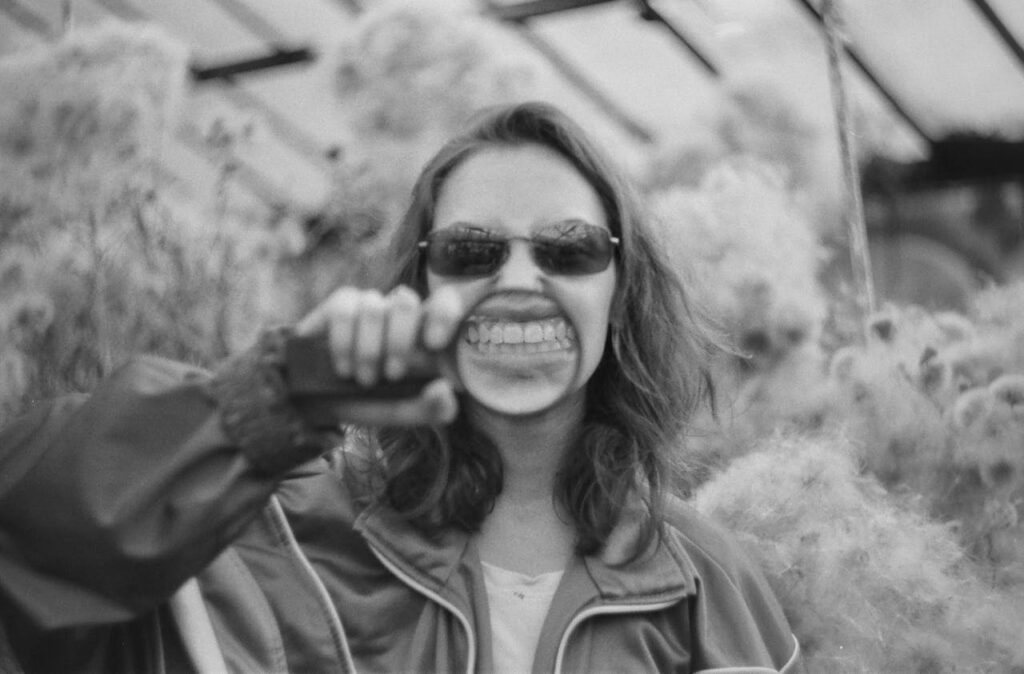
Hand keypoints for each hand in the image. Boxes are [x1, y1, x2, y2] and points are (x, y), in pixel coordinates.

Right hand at [293, 285, 462, 425]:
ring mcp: (368, 304)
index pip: (446, 300)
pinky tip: (342, 366)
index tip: (434, 344)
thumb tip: (445, 389)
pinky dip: (342, 342)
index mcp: (423, 331)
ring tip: (362, 379)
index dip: (444, 313)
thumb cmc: (370, 401)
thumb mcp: (404, 412)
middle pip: (406, 300)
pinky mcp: (338, 305)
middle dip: (399, 342)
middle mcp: (397, 312)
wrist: (320, 404)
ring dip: (368, 349)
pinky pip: (343, 310)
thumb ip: (432, 409)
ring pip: (374, 307)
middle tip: (391, 375)